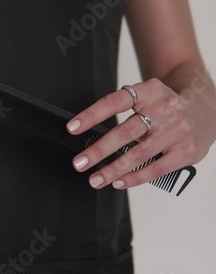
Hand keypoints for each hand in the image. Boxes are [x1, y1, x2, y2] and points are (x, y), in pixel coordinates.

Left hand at [66, 78, 215, 189]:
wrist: (206, 107)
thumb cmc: (167, 105)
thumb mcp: (148, 96)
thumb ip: (125, 110)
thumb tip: (91, 135)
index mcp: (150, 91)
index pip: (115, 102)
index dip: (91, 115)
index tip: (72, 128)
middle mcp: (165, 109)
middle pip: (125, 132)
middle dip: (98, 150)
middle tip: (79, 162)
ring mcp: (177, 131)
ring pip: (138, 154)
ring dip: (113, 170)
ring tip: (94, 179)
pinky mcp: (186, 151)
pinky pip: (156, 169)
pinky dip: (134, 178)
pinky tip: (118, 182)